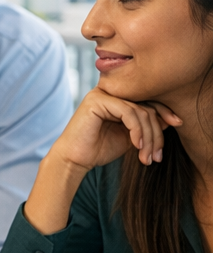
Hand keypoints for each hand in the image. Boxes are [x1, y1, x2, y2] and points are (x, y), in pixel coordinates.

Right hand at [49, 87, 180, 172]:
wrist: (74, 160)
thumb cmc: (98, 150)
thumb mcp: (130, 137)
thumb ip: (146, 126)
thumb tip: (171, 118)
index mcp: (117, 98)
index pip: (148, 100)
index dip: (165, 111)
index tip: (178, 124)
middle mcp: (110, 92)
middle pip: (146, 106)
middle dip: (156, 132)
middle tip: (157, 155)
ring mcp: (103, 94)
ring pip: (139, 111)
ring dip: (148, 136)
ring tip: (146, 156)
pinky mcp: (97, 100)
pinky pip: (127, 112)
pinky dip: (136, 130)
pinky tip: (136, 145)